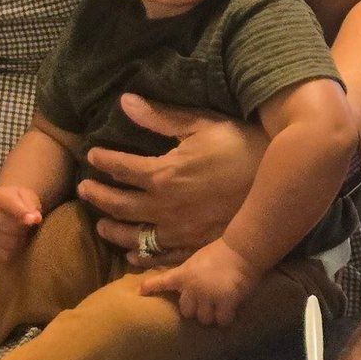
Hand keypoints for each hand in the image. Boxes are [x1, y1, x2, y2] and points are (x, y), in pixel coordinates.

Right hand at [0, 185, 42, 262]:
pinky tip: (13, 242)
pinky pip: (4, 255)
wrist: (5, 208)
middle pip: (10, 227)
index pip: (11, 205)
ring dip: (19, 240)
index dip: (23, 213)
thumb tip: (35, 219)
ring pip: (8, 243)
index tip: (36, 219)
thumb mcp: (28, 198)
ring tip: (20, 233)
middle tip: (27, 226)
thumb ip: (31, 206)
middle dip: (23, 228)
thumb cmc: (20, 202)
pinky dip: (12, 251)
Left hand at [78, 97, 266, 262]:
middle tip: (85, 189)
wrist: (275, 180)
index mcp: (162, 174)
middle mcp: (163, 207)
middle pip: (119, 205)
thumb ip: (159, 118)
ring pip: (134, 236)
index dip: (103, 161)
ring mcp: (178, 231)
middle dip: (98, 196)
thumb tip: (125, 102)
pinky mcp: (194, 246)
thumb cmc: (239, 144)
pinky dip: (142, 257)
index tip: (92, 155)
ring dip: (113, 230)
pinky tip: (134, 254)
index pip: (121, 168)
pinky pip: (160, 256)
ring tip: (101, 224)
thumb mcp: (200, 124)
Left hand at [139, 238, 260, 325]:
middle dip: (196, 309)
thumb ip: (189, 273)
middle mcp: (193, 287)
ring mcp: (209, 296)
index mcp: (185, 274)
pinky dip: (226, 318)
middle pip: (187, 312)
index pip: (163, 281)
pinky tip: (230, 311)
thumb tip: (184, 284)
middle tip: (206, 302)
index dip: (151, 287)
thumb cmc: (222, 252)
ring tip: (220, 307)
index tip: (140, 291)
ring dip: (211, 315)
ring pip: (204, 319)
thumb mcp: (198, 260)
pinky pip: (222, 321)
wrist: (242, 250)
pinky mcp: (225, 302)